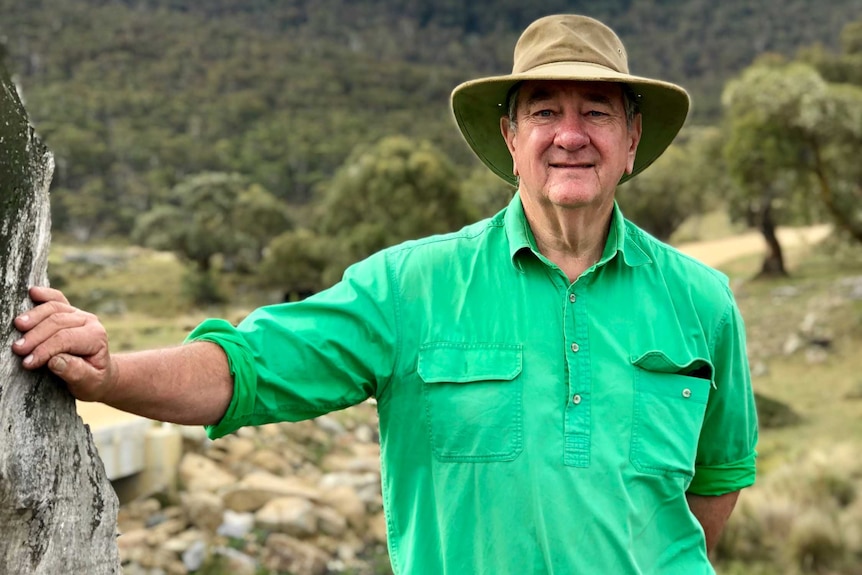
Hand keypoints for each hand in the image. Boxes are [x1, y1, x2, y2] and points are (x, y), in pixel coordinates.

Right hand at [11, 286, 116, 401]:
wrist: (100, 372)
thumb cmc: (92, 380)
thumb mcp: (89, 383)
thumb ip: (74, 372)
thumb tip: (55, 361)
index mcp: (96, 338)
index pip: (66, 339)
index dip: (45, 350)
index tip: (27, 363)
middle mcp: (89, 322)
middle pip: (58, 322)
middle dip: (35, 336)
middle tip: (17, 349)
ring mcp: (79, 314)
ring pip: (54, 308)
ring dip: (34, 317)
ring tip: (18, 327)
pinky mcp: (69, 311)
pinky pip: (57, 299)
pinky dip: (45, 294)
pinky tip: (33, 292)